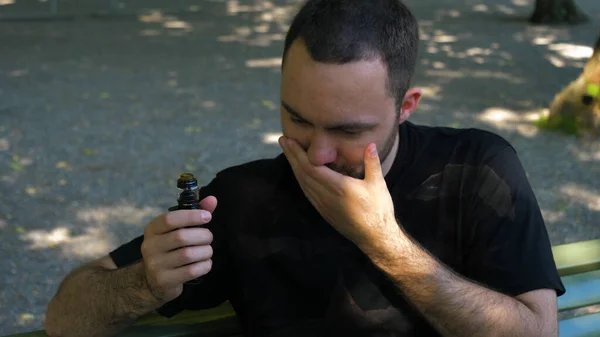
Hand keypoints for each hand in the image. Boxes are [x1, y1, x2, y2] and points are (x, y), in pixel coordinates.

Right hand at [140, 196, 217, 304]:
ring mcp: (155, 265)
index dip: (191, 216)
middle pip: (181, 237)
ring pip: (188, 254)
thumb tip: (212, 199)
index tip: (207, 217)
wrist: (153, 280)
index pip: (170, 219)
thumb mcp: (177, 230)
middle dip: (202, 236)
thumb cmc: (170, 249)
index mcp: (152, 230)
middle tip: (208, 238)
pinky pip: (192, 271)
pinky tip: (205, 263)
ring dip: (205, 251)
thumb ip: (194, 214)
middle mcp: (150, 246)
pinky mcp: (165, 280)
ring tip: (207, 251)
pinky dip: (205, 265)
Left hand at [279, 136, 398, 250]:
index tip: (290, 140)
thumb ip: (372, 163)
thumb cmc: (378, 210)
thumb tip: (370, 144)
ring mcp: (322, 204)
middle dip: (292, 156)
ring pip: (302, 182)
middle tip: (282, 140)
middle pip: (302, 173)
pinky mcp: (322, 211)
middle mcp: (326, 195)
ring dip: (294, 166)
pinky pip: (306, 191)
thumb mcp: (377, 184)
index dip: (298, 153)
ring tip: (288, 152)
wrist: (373, 237)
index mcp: (338, 187)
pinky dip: (300, 178)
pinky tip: (298, 172)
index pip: (311, 167)